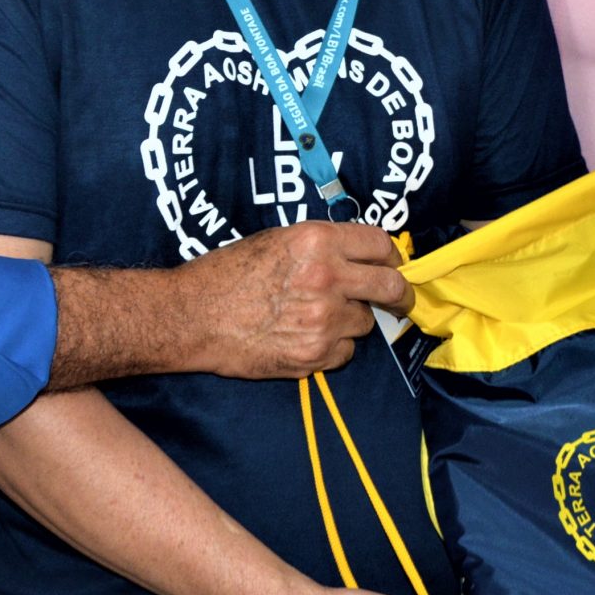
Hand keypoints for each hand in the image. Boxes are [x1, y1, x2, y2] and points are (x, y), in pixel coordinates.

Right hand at [175, 222, 408, 379]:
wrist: (193, 316)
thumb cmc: (228, 273)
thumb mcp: (277, 240)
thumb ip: (322, 246)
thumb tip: (360, 257)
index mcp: (317, 241)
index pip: (380, 245)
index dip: (391, 256)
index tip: (393, 265)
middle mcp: (327, 278)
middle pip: (390, 287)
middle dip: (400, 295)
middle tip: (401, 300)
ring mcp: (323, 319)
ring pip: (364, 323)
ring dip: (350, 321)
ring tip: (315, 317)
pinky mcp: (314, 354)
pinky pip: (344, 352)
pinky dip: (332, 347)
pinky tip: (303, 337)